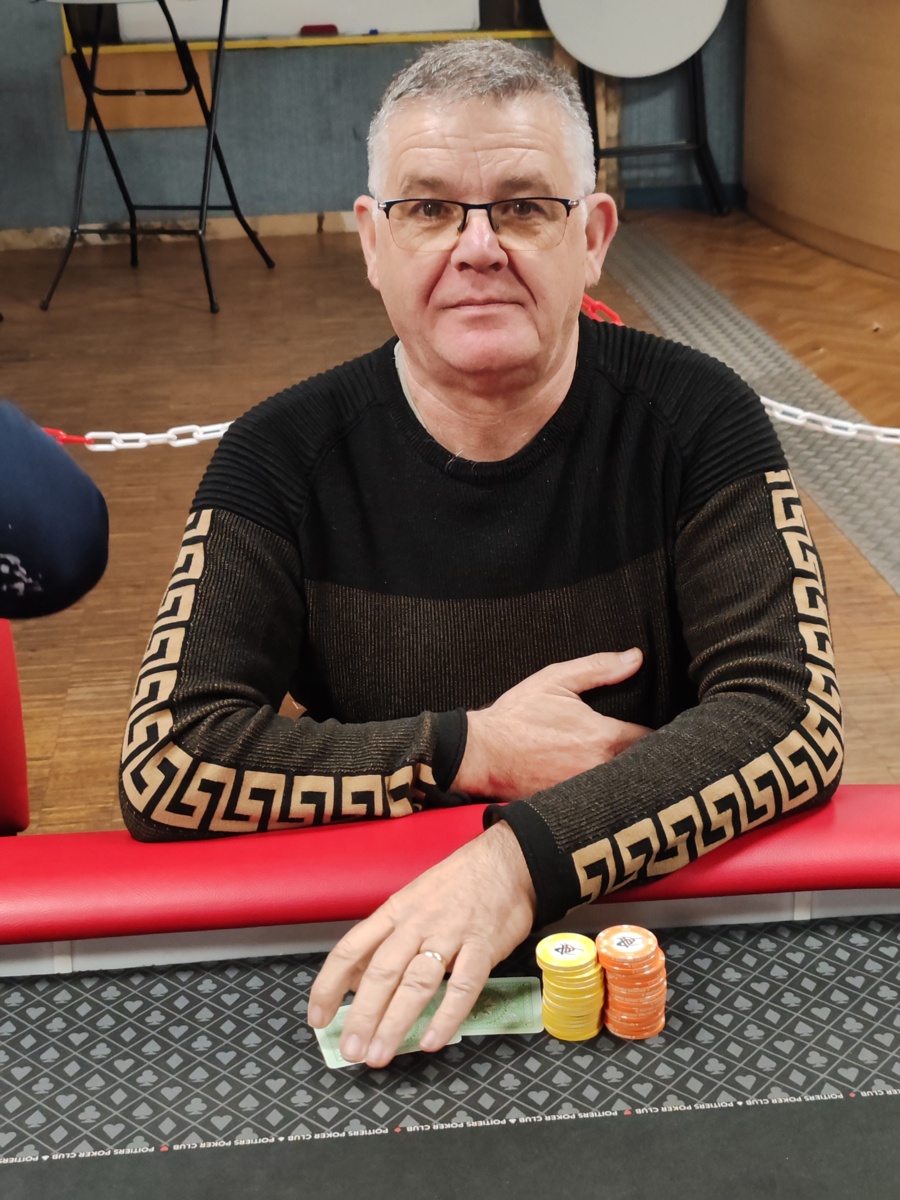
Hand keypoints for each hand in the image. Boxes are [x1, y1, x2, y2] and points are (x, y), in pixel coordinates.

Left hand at [307, 821, 535, 1065]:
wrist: (506, 862)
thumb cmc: (457, 885)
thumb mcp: (411, 902)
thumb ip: (384, 941)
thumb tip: (352, 981)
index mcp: (394, 912)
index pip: (351, 948)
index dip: (330, 984)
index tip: (319, 1017)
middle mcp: (416, 923)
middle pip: (381, 972)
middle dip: (362, 1014)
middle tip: (351, 1049)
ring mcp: (450, 934)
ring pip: (416, 982)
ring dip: (395, 1022)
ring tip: (380, 1054)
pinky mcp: (483, 946)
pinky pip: (463, 986)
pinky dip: (447, 1016)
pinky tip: (432, 1041)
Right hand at [454, 649, 652, 799]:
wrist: (481, 753)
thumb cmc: (516, 716)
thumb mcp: (556, 680)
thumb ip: (600, 668)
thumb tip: (636, 657)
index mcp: (603, 736)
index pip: (651, 739)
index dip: (657, 734)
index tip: (656, 729)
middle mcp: (600, 768)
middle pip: (642, 767)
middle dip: (646, 758)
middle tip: (645, 749)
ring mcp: (585, 792)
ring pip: (622, 786)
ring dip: (626, 778)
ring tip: (626, 768)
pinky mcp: (570, 808)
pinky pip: (599, 802)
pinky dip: (604, 795)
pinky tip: (601, 787)